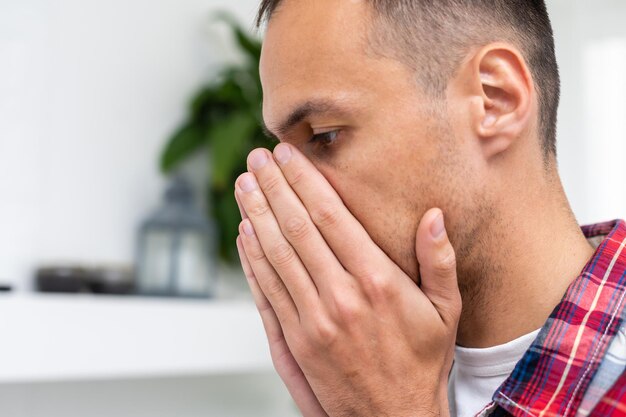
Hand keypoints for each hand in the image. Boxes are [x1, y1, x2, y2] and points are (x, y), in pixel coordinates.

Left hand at [235, 144, 460, 416]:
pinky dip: (252, 260)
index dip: (304, 181)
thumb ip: (439, 261)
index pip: (331, 217)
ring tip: (243, 186)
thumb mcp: (446, 311)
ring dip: (254, 216)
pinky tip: (244, 235)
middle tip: (255, 159)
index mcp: (377, 282)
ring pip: (274, 255)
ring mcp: (312, 320)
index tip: (287, 155)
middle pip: (296, 229)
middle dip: (272, 188)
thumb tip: (434, 216)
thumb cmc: (421, 363)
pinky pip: (266, 291)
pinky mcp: (295, 341)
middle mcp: (340, 297)